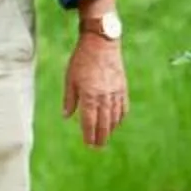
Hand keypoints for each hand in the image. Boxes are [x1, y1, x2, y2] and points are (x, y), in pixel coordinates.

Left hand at [66, 32, 126, 148]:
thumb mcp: (70, 79)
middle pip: (104, 123)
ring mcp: (115, 92)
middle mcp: (104, 97)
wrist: (101, 43)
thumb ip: (69, 100)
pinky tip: (116, 122)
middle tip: (97, 147)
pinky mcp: (122, 87)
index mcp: (89, 96)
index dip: (89, 135)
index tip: (88, 144)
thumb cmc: (81, 59)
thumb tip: (67, 116)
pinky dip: (120, 117)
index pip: (90, 122)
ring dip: (110, 129)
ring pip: (115, 117)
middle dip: (101, 137)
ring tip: (105, 137)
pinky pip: (123, 107)